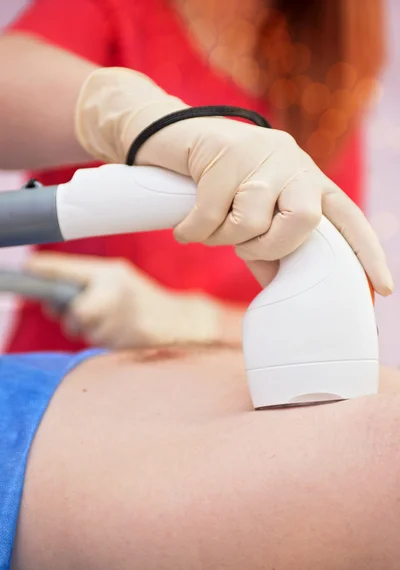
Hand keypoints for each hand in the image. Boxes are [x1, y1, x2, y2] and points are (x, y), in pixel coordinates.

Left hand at [26, 253, 224, 349]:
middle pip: (72, 310)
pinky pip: (98, 343)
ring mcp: (121, 316)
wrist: (180, 323)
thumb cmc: (143, 302)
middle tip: (88, 313)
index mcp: (110, 272)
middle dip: (74, 316)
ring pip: (83, 330)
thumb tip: (48, 300)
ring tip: (114, 323)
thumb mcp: (117, 281)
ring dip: (92, 331)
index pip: (66, 269)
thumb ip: (84, 284)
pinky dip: (105, 340)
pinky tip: (122, 333)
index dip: (44, 270)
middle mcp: (114, 291)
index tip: (28, 269)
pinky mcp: (126, 339)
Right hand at [76, 67, 392, 295]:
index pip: (347, 217)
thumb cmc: (215, 186)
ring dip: (222, 236)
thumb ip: (268, 249)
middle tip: (241, 245)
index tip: (382, 289)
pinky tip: (184, 226)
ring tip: (205, 224)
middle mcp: (293, 162)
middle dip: (268, 245)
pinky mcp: (225, 150)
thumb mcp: (247, 218)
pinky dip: (193, 231)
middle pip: (304, 220)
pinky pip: (211, 215)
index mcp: (307, 180)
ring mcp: (260, 152)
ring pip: (252, 220)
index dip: (367, 253)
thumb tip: (283, 288)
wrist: (171, 138)